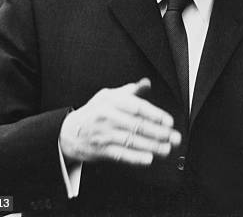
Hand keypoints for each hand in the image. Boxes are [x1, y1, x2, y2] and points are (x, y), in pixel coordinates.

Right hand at [59, 78, 181, 165]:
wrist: (68, 131)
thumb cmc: (94, 111)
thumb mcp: (108, 96)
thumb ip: (130, 91)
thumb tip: (147, 83)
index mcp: (112, 101)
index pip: (137, 107)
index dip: (155, 115)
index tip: (169, 122)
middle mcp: (108, 117)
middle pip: (137, 125)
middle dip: (158, 133)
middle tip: (174, 137)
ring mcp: (104, 134)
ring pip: (131, 141)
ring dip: (151, 146)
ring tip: (166, 149)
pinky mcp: (101, 150)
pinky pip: (120, 155)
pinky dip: (135, 158)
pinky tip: (148, 159)